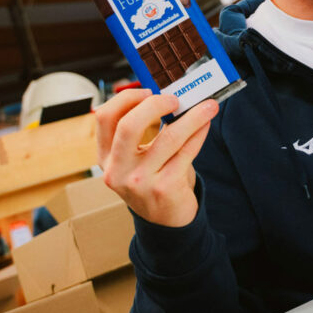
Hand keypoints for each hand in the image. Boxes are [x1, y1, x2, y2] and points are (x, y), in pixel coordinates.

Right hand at [96, 89, 218, 226]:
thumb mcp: (137, 159)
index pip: (105, 118)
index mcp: (106, 157)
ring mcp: (140, 182)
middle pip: (129, 125)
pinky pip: (187, 151)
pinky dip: (199, 133)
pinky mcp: (165, 189)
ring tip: (207, 106)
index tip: (148, 91)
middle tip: (175, 99)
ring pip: (169, 137)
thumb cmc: (154, 180)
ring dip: (192, 116)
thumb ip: (144, 131)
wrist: (166, 222)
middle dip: (155, 104)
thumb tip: (173, 95)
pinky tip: (206, 124)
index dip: (126, 98)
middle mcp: (118, 171)